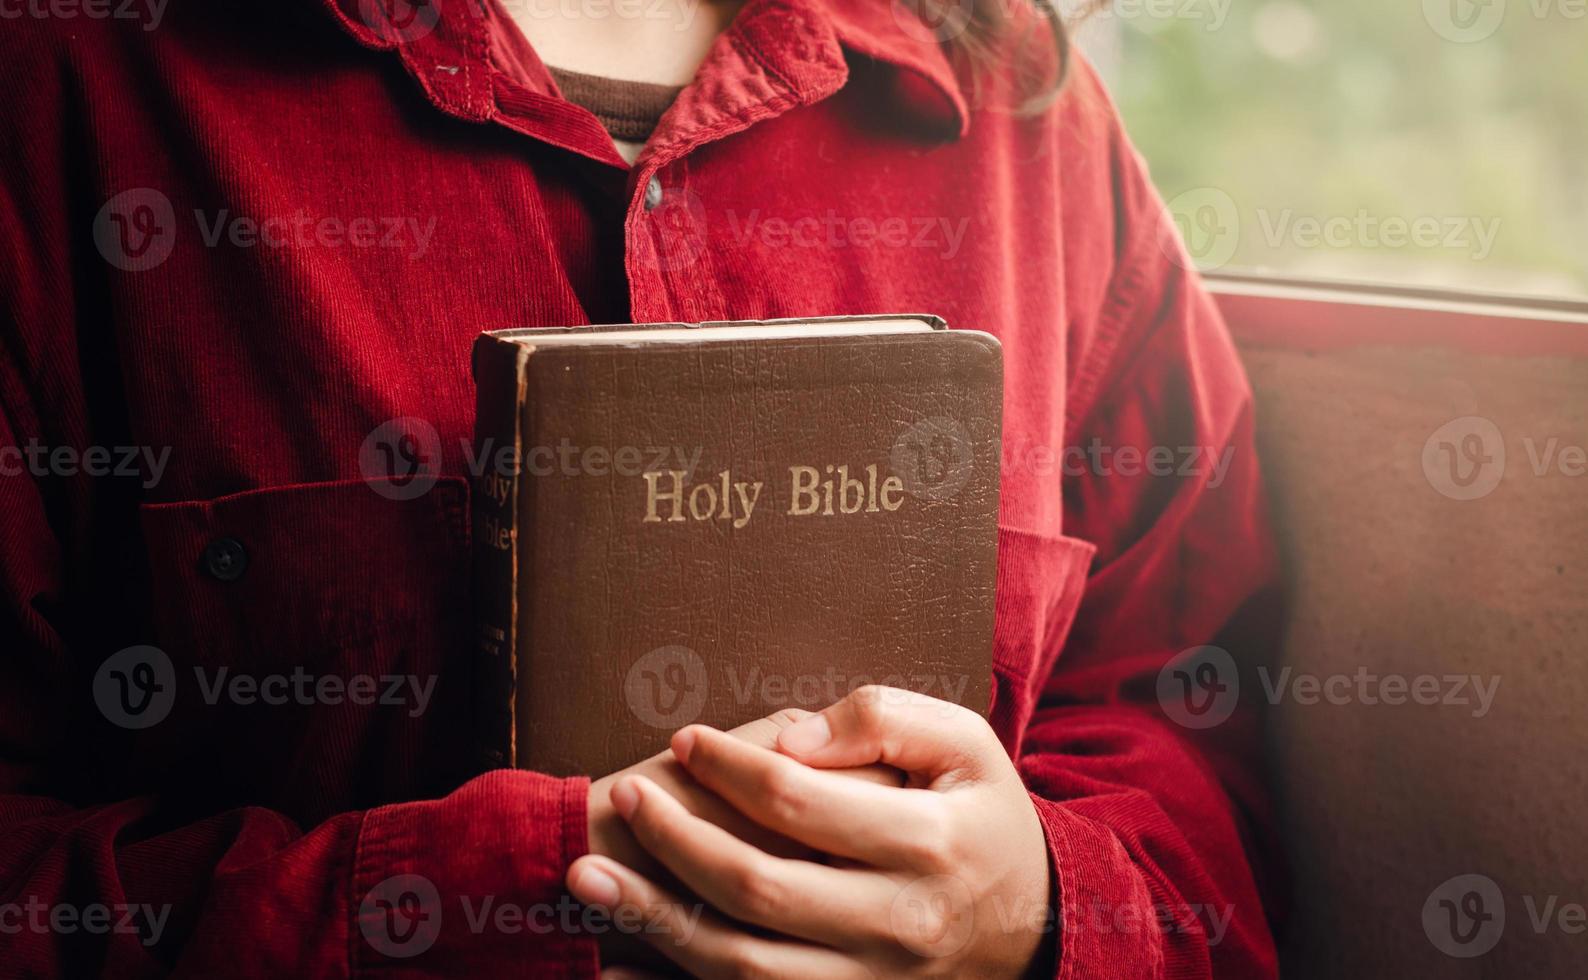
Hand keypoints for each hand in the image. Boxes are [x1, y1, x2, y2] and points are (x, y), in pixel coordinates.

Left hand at [568, 687, 1050, 978]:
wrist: (1033, 928)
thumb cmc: (981, 817)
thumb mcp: (964, 743)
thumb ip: (883, 718)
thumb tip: (790, 738)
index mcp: (928, 846)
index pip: (799, 802)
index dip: (729, 765)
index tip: (686, 738)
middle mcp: (897, 927)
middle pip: (757, 890)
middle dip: (674, 840)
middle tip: (624, 793)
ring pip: (742, 967)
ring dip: (653, 921)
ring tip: (588, 874)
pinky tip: (620, 960)